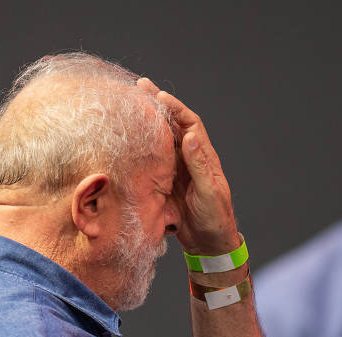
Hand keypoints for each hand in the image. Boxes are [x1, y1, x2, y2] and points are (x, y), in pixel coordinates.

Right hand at [137, 78, 240, 254]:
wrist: (208, 243)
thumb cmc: (215, 218)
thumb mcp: (210, 192)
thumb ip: (200, 166)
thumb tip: (192, 136)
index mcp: (204, 157)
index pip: (191, 124)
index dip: (176, 108)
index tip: (159, 95)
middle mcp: (189, 159)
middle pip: (173, 126)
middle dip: (157, 106)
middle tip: (139, 86)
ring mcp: (176, 170)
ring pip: (160, 140)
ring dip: (147, 123)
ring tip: (128, 105)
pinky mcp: (164, 182)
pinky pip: (151, 160)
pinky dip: (140, 147)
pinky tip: (126, 138)